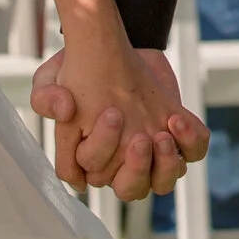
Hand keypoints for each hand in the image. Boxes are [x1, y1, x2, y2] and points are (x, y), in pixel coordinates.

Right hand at [30, 44, 210, 199]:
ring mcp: (153, 151)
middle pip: (133, 190)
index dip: (102, 151)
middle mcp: (123, 163)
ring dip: (165, 164)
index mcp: (92, 159)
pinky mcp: (178, 134)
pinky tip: (178, 119)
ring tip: (162, 135)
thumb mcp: (52, 77)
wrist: (113, 48)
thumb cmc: (79, 71)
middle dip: (137, 169)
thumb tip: (63, 111)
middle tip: (138, 139)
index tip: (110, 113)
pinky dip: (190, 141)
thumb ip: (46, 96)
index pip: (97, 176)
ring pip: (164, 180)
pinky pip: (193, 151)